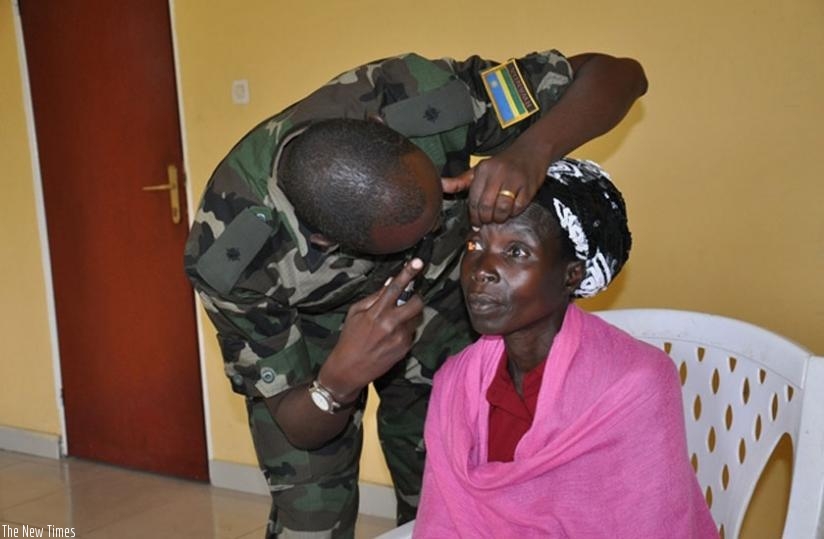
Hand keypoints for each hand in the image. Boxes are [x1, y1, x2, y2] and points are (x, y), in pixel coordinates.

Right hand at [318, 259, 424, 401]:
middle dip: (416, 298)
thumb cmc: (349, 338)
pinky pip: (412, 333)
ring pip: (415, 319)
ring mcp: (400, 337)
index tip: (419, 262)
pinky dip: (405, 332)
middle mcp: (390, 324)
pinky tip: (390, 339)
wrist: (349, 368)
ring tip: (392, 325)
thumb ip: (374, 297)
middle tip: (410, 299)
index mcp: (376, 312)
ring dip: (409, 318)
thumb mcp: (355, 313)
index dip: (408, 273)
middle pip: (416, 303)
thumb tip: (391, 282)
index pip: (395, 288)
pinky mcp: (405, 349)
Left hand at [442, 144, 547, 225]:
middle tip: (488, 221)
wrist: (531, 151)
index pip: (473, 200)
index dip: (474, 216)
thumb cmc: (502, 163)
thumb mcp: (479, 169)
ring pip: (502, 209)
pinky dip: (514, 212)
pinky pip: (518, 207)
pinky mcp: (528, 186)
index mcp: (483, 170)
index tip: (476, 222)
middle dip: (486, 219)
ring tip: (499, 216)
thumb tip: (440, 185)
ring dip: (500, 218)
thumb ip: (460, 181)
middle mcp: (498, 173)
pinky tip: (512, 210)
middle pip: (486, 206)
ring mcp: (514, 180)